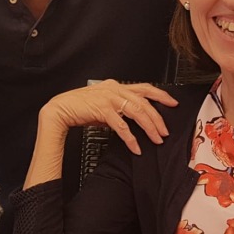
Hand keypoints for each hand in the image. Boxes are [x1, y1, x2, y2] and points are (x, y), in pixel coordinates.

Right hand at [40, 80, 178, 155]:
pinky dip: (131, 138)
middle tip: (165, 130)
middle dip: (157, 117)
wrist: (61, 109)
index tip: (173, 103)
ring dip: (149, 127)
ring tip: (156, 139)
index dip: (161, 94)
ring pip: (137, 112)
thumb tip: (134, 116)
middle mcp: (114, 89)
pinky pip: (122, 126)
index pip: (144, 87)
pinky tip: (136, 147)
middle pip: (144, 102)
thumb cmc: (80, 106)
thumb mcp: (103, 103)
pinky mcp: (102, 109)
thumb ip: (118, 106)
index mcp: (116, 85)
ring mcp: (109, 98)